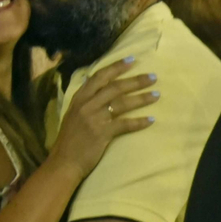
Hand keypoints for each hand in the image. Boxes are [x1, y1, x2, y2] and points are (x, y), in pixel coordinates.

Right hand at [51, 56, 157, 179]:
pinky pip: (125, 124)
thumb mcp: (72, 114)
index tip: (131, 60)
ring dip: (141, 98)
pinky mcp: (102, 133)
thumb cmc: (69, 139)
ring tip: (157, 95)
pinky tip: (151, 120)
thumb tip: (93, 85)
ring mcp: (94, 118)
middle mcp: (86, 105)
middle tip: (153, 77)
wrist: (64, 161)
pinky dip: (139, 122)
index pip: (98, 77)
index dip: (115, 68)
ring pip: (122, 103)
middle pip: (114, 87)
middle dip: (135, 80)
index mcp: (78, 98)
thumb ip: (84, 101)